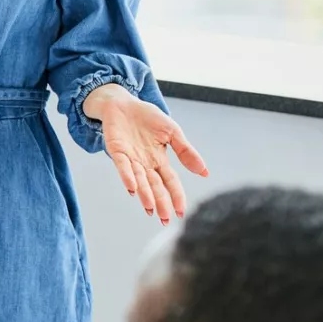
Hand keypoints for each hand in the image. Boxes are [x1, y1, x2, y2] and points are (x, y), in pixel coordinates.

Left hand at [83, 86, 208, 225]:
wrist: (124, 103)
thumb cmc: (148, 118)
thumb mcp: (173, 132)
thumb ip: (186, 152)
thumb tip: (205, 173)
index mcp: (159, 160)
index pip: (170, 181)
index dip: (176, 196)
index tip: (180, 212)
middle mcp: (145, 163)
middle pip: (154, 185)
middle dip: (160, 202)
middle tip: (164, 219)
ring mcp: (130, 158)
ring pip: (139, 180)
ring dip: (144, 194)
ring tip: (151, 209)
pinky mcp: (117, 150)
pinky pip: (122, 165)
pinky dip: (127, 176)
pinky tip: (132, 188)